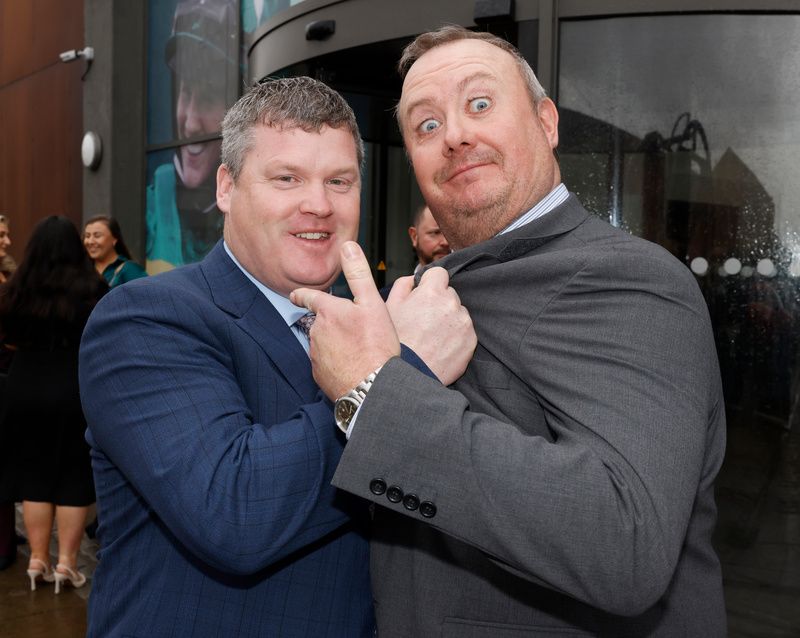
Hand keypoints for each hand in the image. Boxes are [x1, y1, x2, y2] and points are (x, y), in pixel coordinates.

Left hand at [291, 242, 400, 399]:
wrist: (372, 387)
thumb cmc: (375, 347)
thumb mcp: (372, 303)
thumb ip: (359, 273)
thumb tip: (348, 247)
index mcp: (329, 311)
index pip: (310, 297)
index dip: (304, 294)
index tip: (297, 294)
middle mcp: (317, 332)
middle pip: (320, 322)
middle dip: (331, 323)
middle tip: (353, 329)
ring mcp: (316, 355)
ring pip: (322, 343)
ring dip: (334, 343)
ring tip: (357, 349)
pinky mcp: (319, 375)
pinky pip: (324, 363)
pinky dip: (335, 362)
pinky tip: (351, 365)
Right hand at [386, 267, 476, 384]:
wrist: (408, 374)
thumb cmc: (395, 341)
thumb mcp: (389, 307)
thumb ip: (404, 284)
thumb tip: (415, 278)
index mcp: (432, 292)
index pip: (439, 273)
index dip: (430, 282)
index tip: (425, 293)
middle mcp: (452, 304)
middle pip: (449, 293)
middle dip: (439, 302)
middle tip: (423, 320)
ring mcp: (464, 323)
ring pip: (458, 312)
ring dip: (448, 319)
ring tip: (431, 336)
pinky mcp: (471, 341)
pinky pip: (465, 330)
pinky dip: (456, 335)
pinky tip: (440, 345)